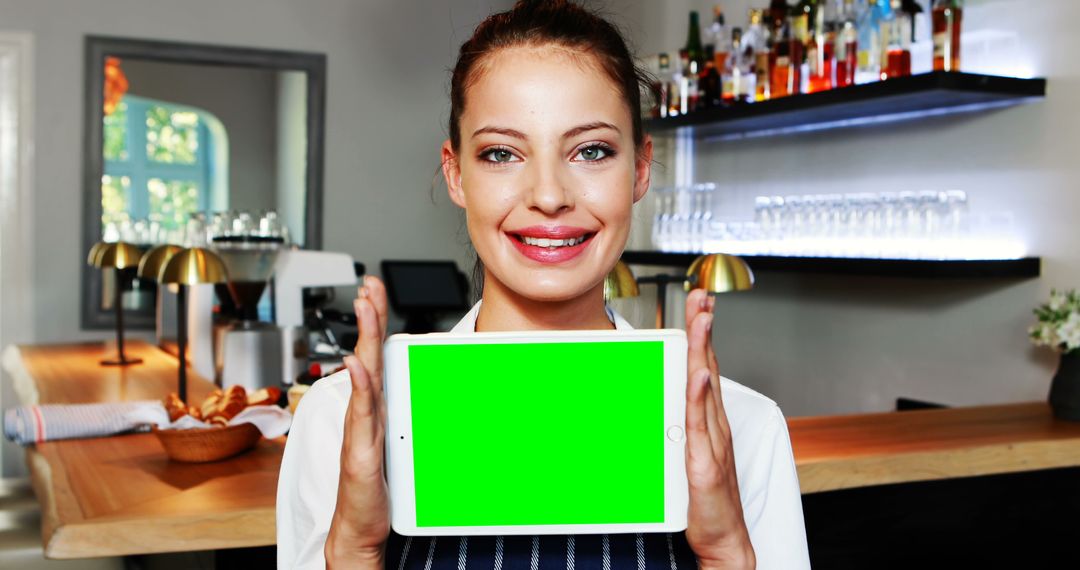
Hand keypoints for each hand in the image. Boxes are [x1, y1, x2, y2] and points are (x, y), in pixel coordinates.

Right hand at [325, 276, 390, 568]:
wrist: (361, 524)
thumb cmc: (376, 485)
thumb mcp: (399, 443)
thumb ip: (406, 415)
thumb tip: (431, 392)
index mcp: (375, 406)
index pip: (376, 354)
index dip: (375, 321)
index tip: (375, 291)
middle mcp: (365, 411)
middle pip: (367, 353)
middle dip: (369, 316)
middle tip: (369, 285)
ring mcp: (360, 427)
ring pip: (364, 373)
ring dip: (364, 337)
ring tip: (364, 306)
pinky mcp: (360, 447)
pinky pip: (362, 411)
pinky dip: (360, 384)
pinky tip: (358, 363)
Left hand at [683, 289, 755, 568]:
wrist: (724, 539)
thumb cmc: (706, 500)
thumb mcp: (689, 454)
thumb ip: (679, 426)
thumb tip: (661, 402)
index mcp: (710, 421)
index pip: (705, 367)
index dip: (702, 334)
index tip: (699, 304)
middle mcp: (714, 424)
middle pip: (708, 366)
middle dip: (704, 328)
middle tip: (701, 295)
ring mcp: (712, 441)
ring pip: (705, 387)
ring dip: (703, 349)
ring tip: (701, 318)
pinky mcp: (705, 462)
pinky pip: (701, 424)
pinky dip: (701, 397)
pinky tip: (700, 374)